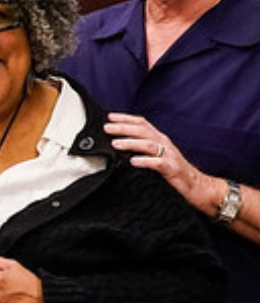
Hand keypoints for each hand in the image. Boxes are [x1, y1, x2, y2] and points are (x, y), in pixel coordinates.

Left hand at [104, 112, 221, 214]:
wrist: (196, 185)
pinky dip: (144, 161)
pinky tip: (133, 161)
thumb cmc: (173, 171)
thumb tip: (118, 145)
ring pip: (148, 145)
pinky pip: (157, 163)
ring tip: (115, 144)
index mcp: (159, 139)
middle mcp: (164, 143)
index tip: (109, 117)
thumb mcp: (157, 156)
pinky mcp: (172, 169)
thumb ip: (142, 149)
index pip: (142, 123)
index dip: (126, 118)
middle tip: (106, 128)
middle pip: (142, 131)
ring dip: (130, 143)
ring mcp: (169, 155)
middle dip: (123, 128)